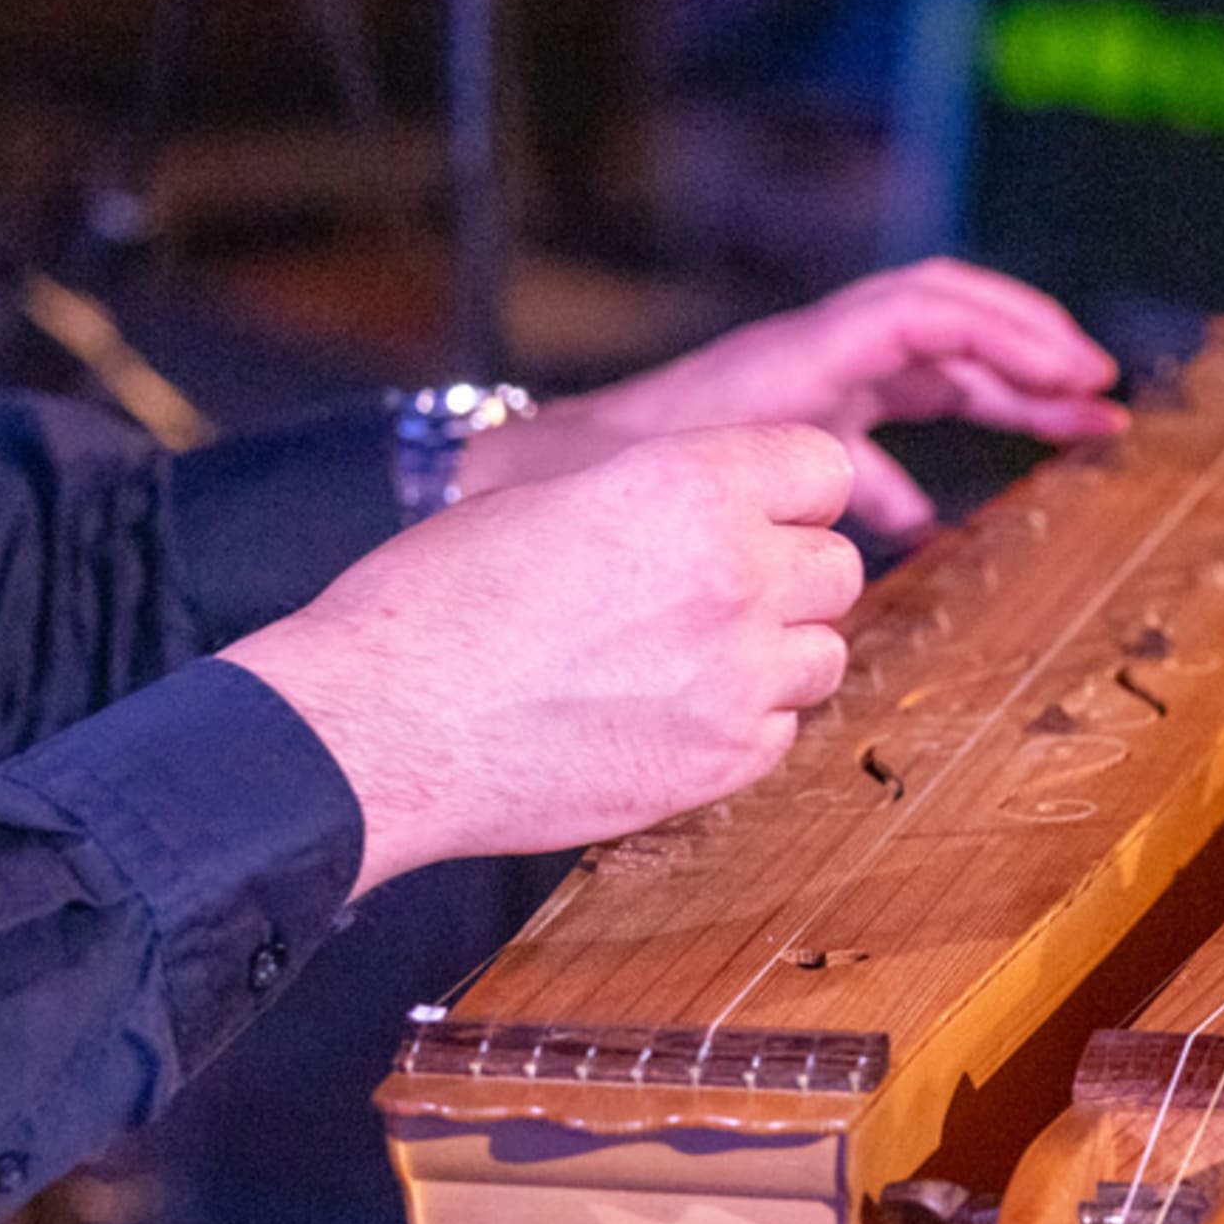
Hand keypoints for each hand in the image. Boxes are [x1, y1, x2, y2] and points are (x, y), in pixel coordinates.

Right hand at [223, 424, 861, 895]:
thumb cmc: (436, 604)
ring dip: (776, 653)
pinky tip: (668, 713)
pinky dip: (744, 722)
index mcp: (688, 485)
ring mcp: (740, 674)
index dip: (790, 491)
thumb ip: (662, 495)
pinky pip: (784, 728)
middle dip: (789, 575)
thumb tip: (720, 504)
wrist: (385, 722)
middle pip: (838, 566)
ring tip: (687, 659)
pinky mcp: (728, 757)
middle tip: (716, 596)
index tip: (758, 513)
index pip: (822, 467)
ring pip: (825, 653)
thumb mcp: (548, 494)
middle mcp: (735, 573)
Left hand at [459, 258, 1125, 540]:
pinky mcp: (788, 445)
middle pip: (949, 335)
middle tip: (1105, 399)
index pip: (928, 313)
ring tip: (1078, 435)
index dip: (1011, 331)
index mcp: (799, 360)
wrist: (512, 485)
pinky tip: (944, 527)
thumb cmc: (588, 478)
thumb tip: (887, 515)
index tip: (1077, 372)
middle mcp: (812, 368)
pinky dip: (926, 471)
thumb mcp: (689, 467)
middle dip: (1033, 357)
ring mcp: (804, 401)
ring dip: (1004, 402)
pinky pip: (881, 438)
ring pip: (929, 380)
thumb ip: (784, 475)